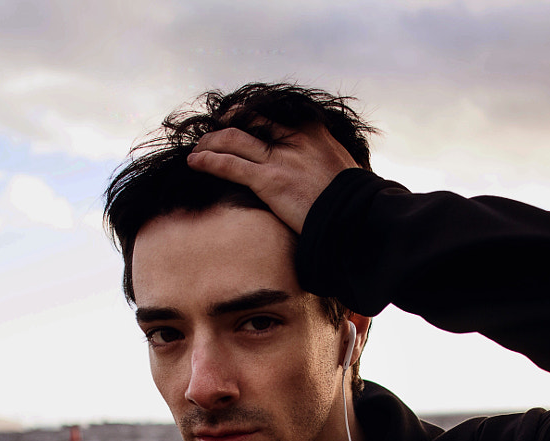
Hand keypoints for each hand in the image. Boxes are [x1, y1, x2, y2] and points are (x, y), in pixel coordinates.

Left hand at [187, 122, 357, 232]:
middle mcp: (293, 139)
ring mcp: (279, 158)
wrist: (354, 218)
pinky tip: (194, 162)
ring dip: (210, 142)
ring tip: (197, 149)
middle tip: (213, 132)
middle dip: (226, 124)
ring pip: (233, 140)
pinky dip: (208, 161)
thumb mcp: (341, 167)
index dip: (250, 115)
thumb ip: (324, 158)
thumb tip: (320, 166)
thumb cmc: (351, 201)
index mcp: (312, 131)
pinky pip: (229, 165)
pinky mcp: (268, 181)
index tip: (238, 119)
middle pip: (249, 120)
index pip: (273, 113)